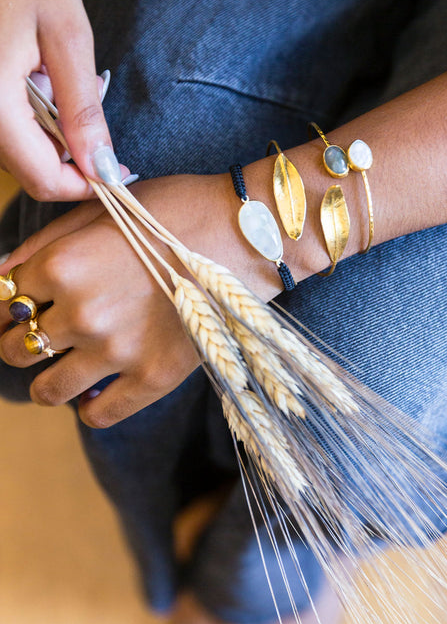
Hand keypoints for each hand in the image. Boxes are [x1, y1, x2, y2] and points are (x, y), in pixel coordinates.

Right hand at [0, 0, 122, 200]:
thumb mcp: (67, 36)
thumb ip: (83, 110)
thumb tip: (103, 168)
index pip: (43, 179)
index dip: (85, 185)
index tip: (119, 172)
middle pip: (30, 169)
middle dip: (73, 158)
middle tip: (100, 121)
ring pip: (19, 149)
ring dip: (55, 134)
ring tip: (67, 80)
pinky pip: (7, 124)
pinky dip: (35, 113)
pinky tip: (44, 74)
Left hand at [0, 174, 280, 427]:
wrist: (245, 234)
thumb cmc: (175, 211)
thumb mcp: (103, 209)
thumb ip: (46, 242)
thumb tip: (4, 272)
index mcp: (61, 264)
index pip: (3, 299)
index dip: (6, 306)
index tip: (17, 310)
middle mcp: (80, 312)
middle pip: (14, 348)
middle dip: (17, 344)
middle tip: (38, 340)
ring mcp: (116, 350)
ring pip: (48, 389)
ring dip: (45, 384)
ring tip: (58, 375)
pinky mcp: (153, 377)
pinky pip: (98, 414)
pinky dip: (88, 408)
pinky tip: (94, 395)